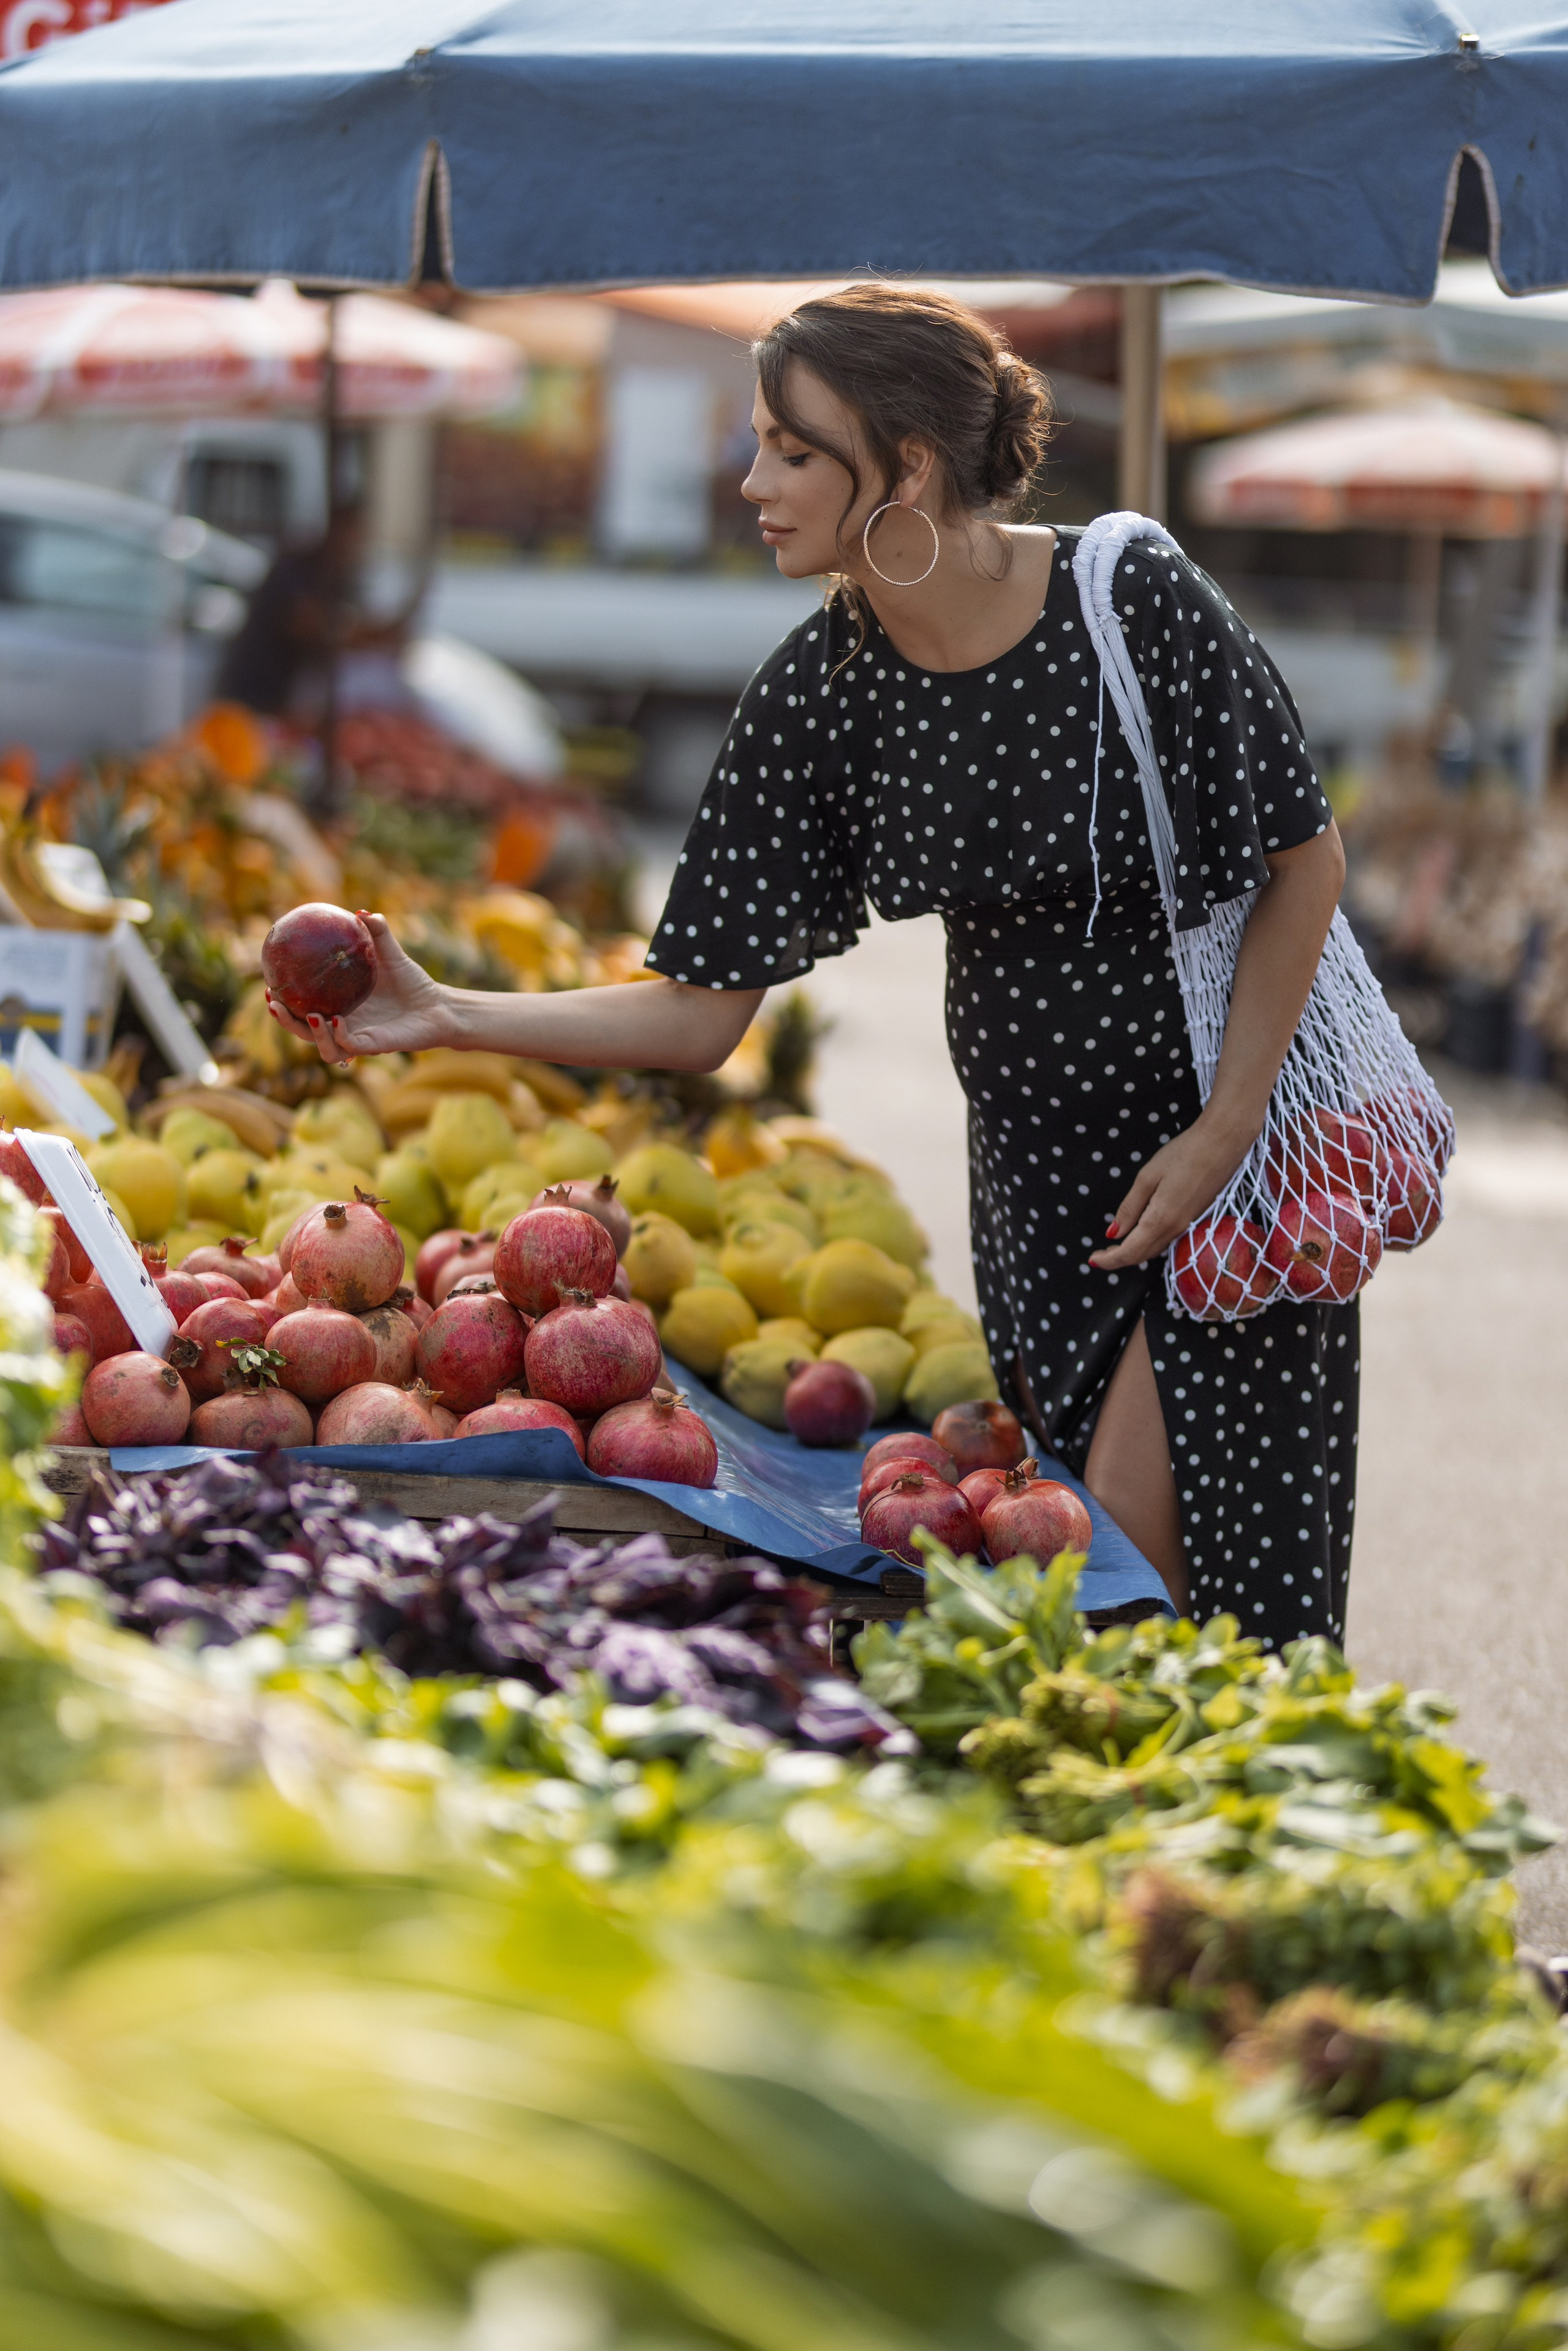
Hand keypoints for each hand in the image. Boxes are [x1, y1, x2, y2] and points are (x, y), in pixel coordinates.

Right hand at [265, 912, 454, 1066]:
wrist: (439, 1006)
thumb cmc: (412, 983)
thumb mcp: (391, 954)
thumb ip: (377, 933)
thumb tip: (361, 912)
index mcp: (340, 1007)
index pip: (303, 1008)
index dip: (283, 1001)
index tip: (268, 984)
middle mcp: (344, 1027)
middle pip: (303, 1030)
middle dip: (284, 1020)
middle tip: (273, 1000)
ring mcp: (358, 1038)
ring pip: (323, 1047)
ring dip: (310, 1033)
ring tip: (308, 1013)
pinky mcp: (375, 1047)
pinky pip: (349, 1047)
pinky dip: (338, 1036)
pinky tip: (336, 1021)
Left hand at [1088, 1115, 1253, 1272]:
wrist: (1224, 1144)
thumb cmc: (1184, 1154)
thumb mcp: (1148, 1177)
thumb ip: (1130, 1208)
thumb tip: (1113, 1232)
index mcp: (1160, 1220)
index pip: (1130, 1252)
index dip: (1109, 1260)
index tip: (1092, 1259)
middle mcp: (1175, 1229)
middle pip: (1143, 1255)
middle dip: (1119, 1259)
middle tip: (1100, 1255)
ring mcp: (1188, 1225)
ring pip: (1156, 1249)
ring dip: (1135, 1253)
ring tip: (1116, 1246)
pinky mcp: (1196, 1218)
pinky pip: (1168, 1241)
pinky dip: (1150, 1244)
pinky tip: (1142, 1234)